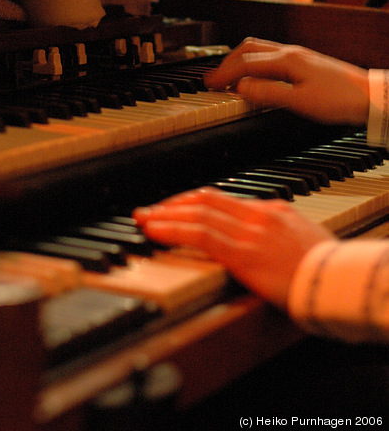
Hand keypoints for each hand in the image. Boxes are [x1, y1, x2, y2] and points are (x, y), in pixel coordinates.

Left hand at [134, 187, 333, 308]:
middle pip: (204, 200)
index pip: (222, 199)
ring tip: (144, 219)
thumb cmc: (325, 272)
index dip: (192, 203)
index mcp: (272, 211)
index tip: (174, 208)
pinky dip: (172, 230)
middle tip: (149, 210)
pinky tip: (155, 231)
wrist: (339, 283)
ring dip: (164, 215)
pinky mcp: (243, 252)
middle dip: (172, 204)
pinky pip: (198, 234)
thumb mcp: (301, 242)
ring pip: (196, 213)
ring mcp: (249, 232)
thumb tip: (257, 241)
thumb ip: (275, 235)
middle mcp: (257, 214)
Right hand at [204, 37, 369, 124]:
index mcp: (287, 59)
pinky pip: (269, 56)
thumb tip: (241, 87)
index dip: (223, 73)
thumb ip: (268, 93)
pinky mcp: (303, 62)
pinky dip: (254, 64)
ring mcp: (297, 55)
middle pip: (248, 49)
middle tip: (214, 80)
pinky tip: (255, 76)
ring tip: (229, 77)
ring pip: (259, 50)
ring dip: (240, 61)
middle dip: (227, 63)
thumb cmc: (341, 99)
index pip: (245, 63)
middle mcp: (290, 52)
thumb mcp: (301, 102)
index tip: (208, 84)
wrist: (370, 96)